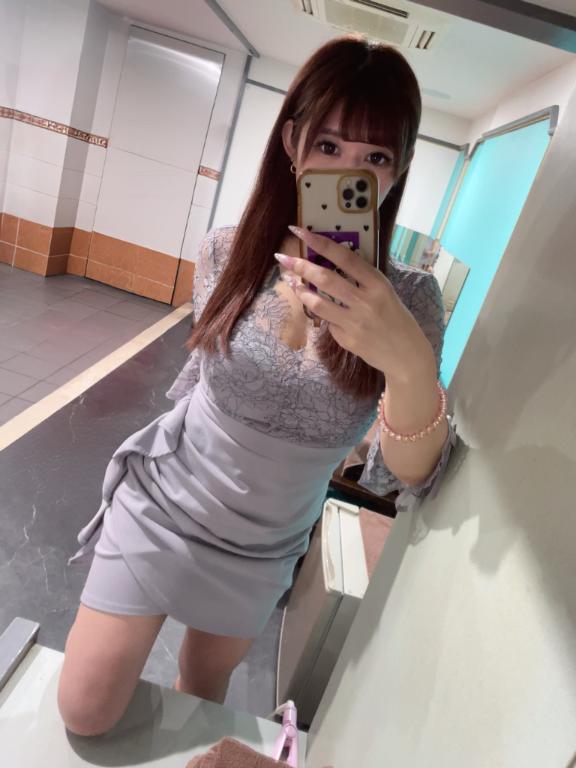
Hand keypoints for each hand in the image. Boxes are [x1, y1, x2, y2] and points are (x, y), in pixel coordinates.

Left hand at [275, 226, 436, 382]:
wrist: (406, 355)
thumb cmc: (395, 317)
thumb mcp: (384, 292)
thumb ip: (361, 279)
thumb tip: (329, 263)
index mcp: (378, 283)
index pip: (344, 257)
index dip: (320, 243)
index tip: (300, 231)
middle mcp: (366, 301)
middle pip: (325, 279)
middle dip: (300, 266)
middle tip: (283, 258)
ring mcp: (355, 322)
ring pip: (317, 302)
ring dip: (300, 291)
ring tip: (292, 282)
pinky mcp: (346, 339)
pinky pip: (327, 322)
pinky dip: (321, 313)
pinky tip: (321, 309)